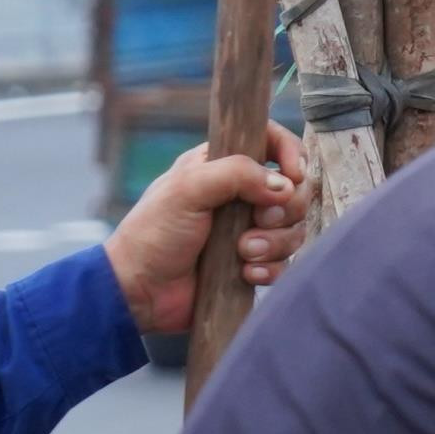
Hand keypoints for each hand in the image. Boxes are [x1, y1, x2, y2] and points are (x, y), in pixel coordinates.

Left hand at [106, 129, 313, 333]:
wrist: (140, 291)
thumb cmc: (153, 233)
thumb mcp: (187, 189)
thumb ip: (237, 174)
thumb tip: (285, 185)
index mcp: (221, 165)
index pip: (271, 142)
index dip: (291, 154)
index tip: (293, 176)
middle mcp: (240, 194)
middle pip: (293, 190)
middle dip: (283, 210)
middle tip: (257, 221)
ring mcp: (249, 230)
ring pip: (293, 228)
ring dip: (275, 243)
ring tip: (243, 253)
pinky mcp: (253, 262)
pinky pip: (284, 262)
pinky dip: (270, 269)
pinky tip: (245, 274)